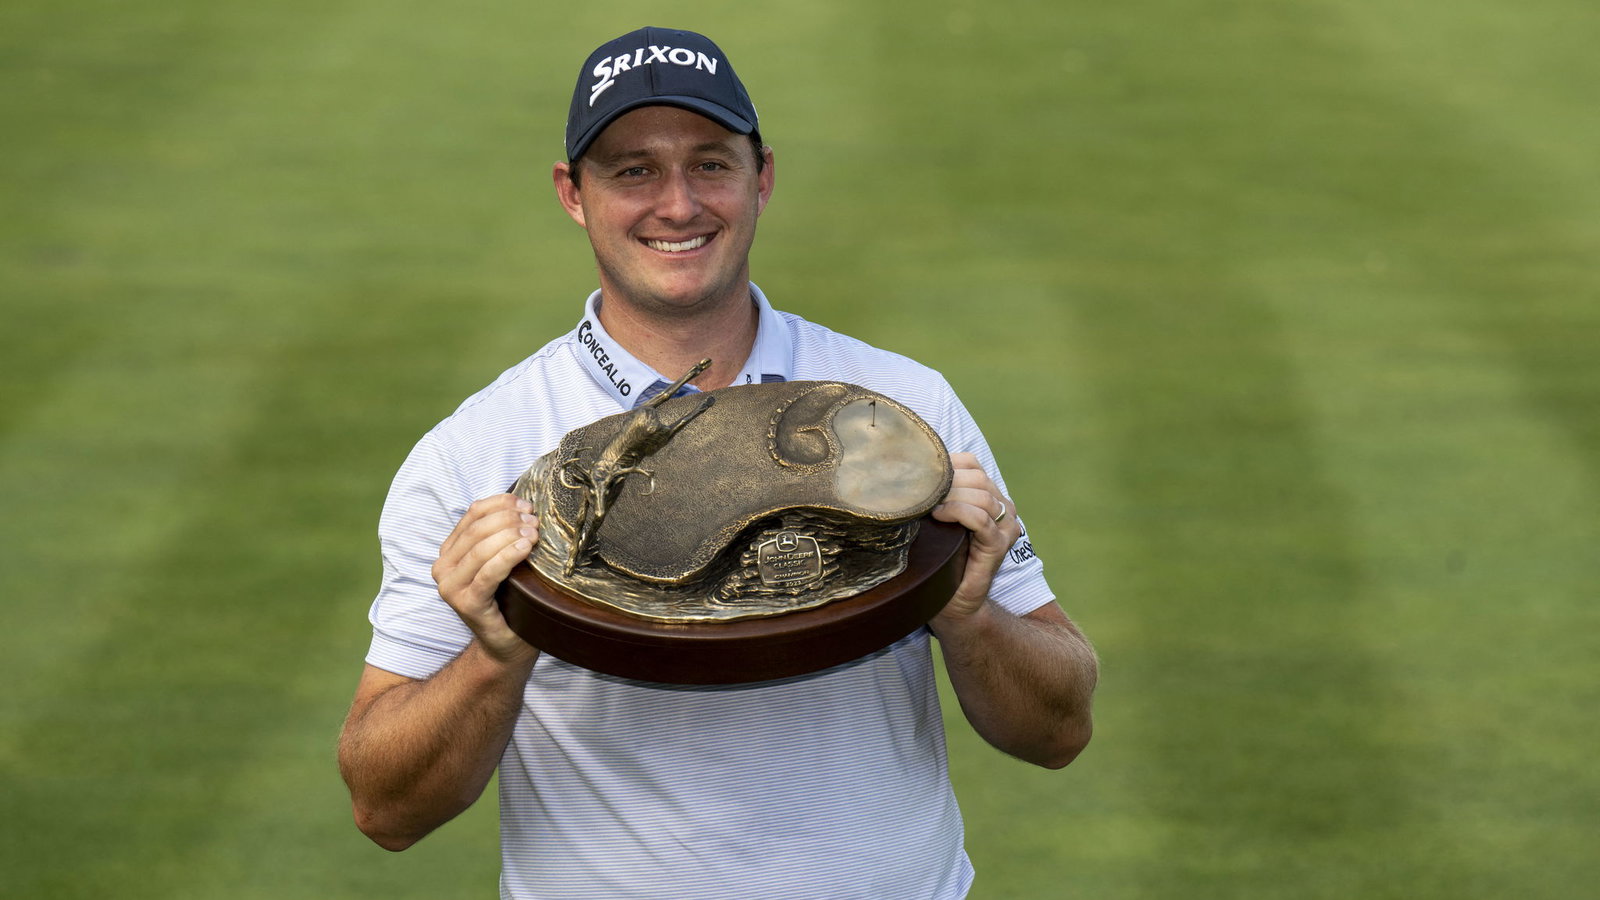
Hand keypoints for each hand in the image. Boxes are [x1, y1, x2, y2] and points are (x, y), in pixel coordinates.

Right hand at [431, 494, 540, 664]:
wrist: (505, 643)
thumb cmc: (508, 598)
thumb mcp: (501, 559)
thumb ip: (500, 534)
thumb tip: (523, 505)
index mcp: (449, 551)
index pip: (473, 514)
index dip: (501, 504)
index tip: (527, 504)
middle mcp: (442, 568)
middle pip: (477, 530)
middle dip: (509, 519)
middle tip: (535, 520)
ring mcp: (450, 587)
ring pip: (481, 549)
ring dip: (510, 535)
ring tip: (534, 533)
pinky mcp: (465, 603)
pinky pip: (488, 573)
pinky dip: (508, 556)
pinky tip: (525, 548)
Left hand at [929, 453, 1022, 624]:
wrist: (952, 603)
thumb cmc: (939, 559)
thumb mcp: (935, 519)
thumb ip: (935, 495)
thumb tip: (906, 468)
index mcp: (990, 496)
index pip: (971, 463)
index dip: (945, 464)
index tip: (918, 477)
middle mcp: (1003, 508)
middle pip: (976, 476)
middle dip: (946, 480)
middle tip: (918, 491)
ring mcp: (1005, 527)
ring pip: (980, 494)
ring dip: (950, 495)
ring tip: (927, 505)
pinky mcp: (999, 545)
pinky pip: (981, 519)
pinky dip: (959, 511)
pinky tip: (939, 515)